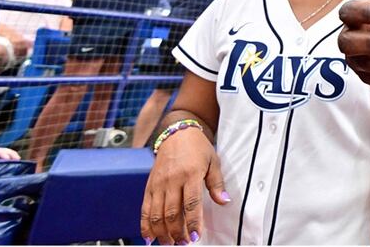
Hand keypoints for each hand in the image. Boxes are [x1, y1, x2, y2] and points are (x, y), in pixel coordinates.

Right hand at [141, 128, 229, 245]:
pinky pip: (145, 209)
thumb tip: (224, 201)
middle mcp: (172, 180)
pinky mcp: (149, 186)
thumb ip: (217, 184)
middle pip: (171, 213)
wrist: (177, 133)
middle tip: (182, 243)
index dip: (192, 223)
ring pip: (156, 214)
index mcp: (190, 174)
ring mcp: (158, 184)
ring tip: (169, 243)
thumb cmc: (197, 148)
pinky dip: (146, 225)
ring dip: (162, 233)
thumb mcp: (213, 162)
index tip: (195, 237)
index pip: (191, 203)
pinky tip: (150, 237)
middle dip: (176, 232)